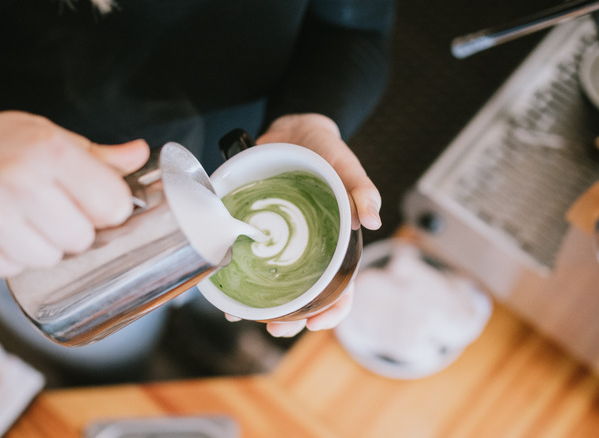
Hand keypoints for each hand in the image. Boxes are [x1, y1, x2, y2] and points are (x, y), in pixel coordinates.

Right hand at [0, 111, 149, 279]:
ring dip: (43, 247)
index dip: (109, 207)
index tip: (96, 202)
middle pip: (83, 238)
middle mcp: (18, 184)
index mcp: (47, 151)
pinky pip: (15, 272)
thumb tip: (139, 154)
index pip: (113, 204)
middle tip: (48, 209)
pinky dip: (11, 258)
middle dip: (73, 228)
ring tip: (19, 220)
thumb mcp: (38, 135)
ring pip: (52, 260)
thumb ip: (94, 154)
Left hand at [229, 113, 380, 336]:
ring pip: (277, 284)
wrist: (290, 131)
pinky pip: (251, 261)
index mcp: (339, 242)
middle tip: (276, 329)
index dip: (335, 309)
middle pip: (308, 294)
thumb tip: (373, 220)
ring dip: (263, 306)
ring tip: (245, 318)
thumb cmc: (326, 149)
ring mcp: (285, 243)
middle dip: (293, 318)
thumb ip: (362, 189)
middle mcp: (312, 249)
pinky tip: (226, 291)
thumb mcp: (347, 164)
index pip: (344, 285)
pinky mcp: (259, 233)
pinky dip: (239, 278)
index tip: (316, 322)